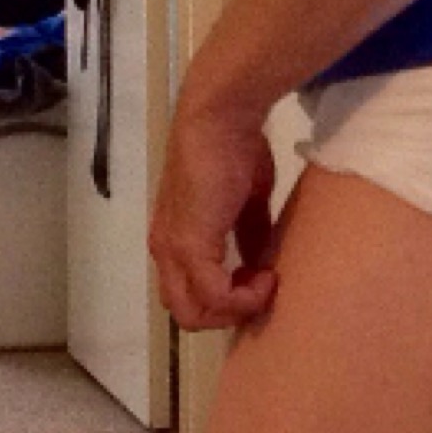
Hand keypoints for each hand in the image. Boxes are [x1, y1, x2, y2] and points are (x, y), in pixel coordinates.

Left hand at [147, 94, 278, 330]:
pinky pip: (214, 296)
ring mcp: (173, 251)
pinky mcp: (189, 247)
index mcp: (173, 239)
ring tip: (266, 282)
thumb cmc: (234, 150)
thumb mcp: (246, 201)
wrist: (219, 119)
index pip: (187, 292)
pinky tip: (266, 276)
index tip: (260, 278)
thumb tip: (260, 263)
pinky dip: (243, 298)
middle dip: (228, 313)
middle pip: (186, 312)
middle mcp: (165, 251)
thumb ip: (248, 234)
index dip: (224, 298)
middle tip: (262, 289)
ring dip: (236, 309)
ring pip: (193, 313)